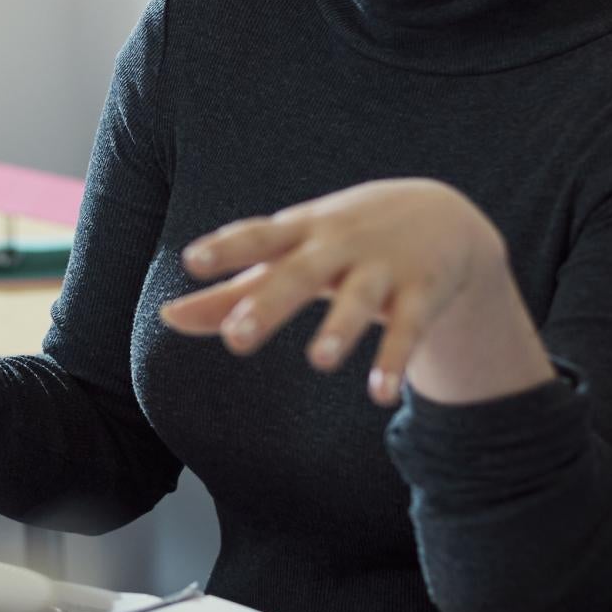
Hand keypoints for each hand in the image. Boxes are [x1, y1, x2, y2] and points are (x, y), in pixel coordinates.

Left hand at [157, 179, 544, 406]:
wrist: (446, 216)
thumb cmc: (343, 242)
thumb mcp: (291, 256)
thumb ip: (230, 292)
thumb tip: (165, 319)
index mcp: (302, 233)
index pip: (259, 237)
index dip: (226, 248)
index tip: (191, 261)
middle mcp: (340, 246)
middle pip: (301, 274)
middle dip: (270, 303)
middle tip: (236, 340)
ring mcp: (384, 268)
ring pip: (361, 300)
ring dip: (341, 329)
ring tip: (320, 361)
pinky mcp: (423, 293)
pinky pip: (409, 328)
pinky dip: (395, 360)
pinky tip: (381, 396)